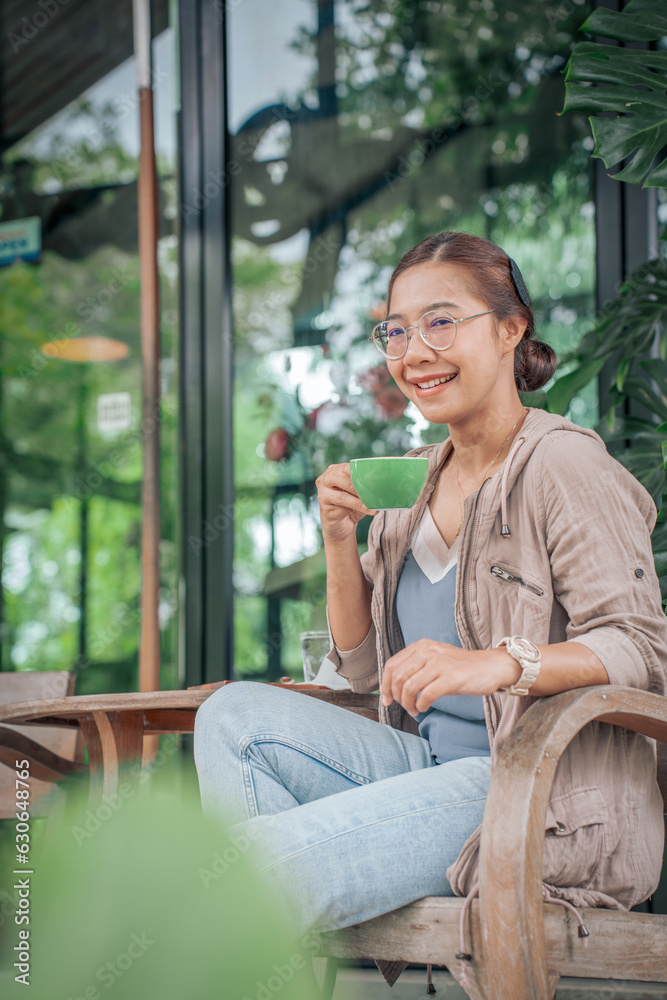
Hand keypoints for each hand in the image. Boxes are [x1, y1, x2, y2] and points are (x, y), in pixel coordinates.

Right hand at [316, 463, 376, 541]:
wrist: (341, 526)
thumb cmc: (351, 505)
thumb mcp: (357, 492)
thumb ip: (364, 484)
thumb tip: (383, 480)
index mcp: (334, 471)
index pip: (348, 467)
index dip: (362, 471)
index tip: (377, 476)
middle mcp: (325, 480)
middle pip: (344, 479)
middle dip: (360, 485)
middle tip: (375, 490)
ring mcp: (323, 495)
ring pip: (343, 496)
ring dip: (361, 501)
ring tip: (374, 505)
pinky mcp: (325, 509)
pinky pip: (344, 508)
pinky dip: (359, 509)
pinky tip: (370, 511)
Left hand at [380, 640, 520, 716]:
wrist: (490, 667)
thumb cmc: (461, 669)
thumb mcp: (434, 662)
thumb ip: (415, 669)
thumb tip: (392, 688)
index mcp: (421, 646)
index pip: (392, 665)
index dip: (385, 685)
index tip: (387, 700)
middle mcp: (428, 651)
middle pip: (398, 677)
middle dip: (396, 697)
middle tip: (405, 707)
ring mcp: (440, 663)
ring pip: (410, 686)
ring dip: (408, 703)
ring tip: (415, 710)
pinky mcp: (452, 677)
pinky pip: (426, 694)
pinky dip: (421, 705)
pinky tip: (424, 708)